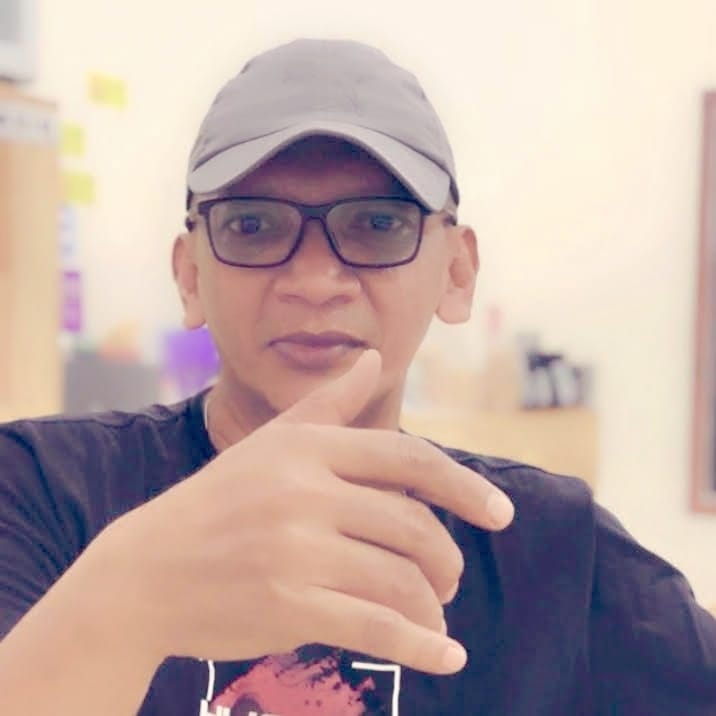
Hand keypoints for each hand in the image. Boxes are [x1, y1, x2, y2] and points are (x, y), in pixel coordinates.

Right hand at [100, 350, 513, 673]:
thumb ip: (329, 401)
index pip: (407, 459)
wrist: (145, 571)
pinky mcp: (287, 606)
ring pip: (400, 579)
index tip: (501, 513)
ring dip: (434, 604)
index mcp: (306, 449)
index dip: (463, 485)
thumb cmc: (217, 502)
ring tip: (437, 614)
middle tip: (451, 575)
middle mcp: (304, 493)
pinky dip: (422, 646)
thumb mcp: (271, 441)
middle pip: (412, 525)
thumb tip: (371, 357)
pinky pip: (376, 628)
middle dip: (446, 558)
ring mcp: (295, 551)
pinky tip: (446, 657)